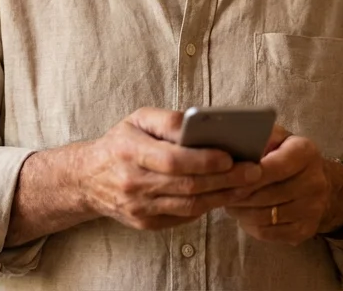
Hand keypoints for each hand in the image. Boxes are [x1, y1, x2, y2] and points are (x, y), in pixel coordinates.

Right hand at [78, 107, 263, 230]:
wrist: (88, 179)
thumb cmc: (120, 143)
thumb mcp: (137, 120)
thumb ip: (166, 120)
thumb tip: (198, 125)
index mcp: (129, 152)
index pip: (172, 160)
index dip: (203, 160)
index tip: (230, 156)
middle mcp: (132, 183)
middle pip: (187, 185)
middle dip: (224, 179)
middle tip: (253, 171)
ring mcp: (138, 207)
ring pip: (189, 206)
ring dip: (222, 195)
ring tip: (247, 184)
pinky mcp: (145, 223)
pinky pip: (183, 217)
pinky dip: (207, 206)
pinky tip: (225, 195)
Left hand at [222, 125, 342, 245]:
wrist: (318, 183)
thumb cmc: (286, 155)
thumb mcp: (276, 137)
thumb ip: (258, 137)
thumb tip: (232, 143)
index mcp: (306, 153)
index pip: (275, 166)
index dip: (248, 173)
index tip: (227, 174)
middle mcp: (315, 182)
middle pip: (267, 194)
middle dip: (238, 194)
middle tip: (219, 191)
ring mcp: (312, 209)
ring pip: (265, 216)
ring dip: (240, 211)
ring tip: (228, 202)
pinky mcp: (305, 230)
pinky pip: (268, 233)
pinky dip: (250, 225)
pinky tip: (242, 215)